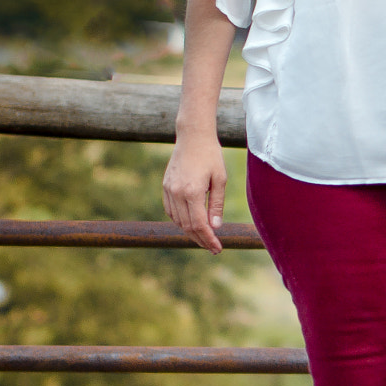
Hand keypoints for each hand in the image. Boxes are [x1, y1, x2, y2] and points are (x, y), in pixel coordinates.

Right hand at [162, 134, 227, 253]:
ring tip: (204, 237)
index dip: (208, 239)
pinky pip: (170, 211)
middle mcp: (177, 192)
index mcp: (192, 192)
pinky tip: (191, 224)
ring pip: (178, 220)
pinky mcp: (165, 186)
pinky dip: (180, 221)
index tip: (217, 248)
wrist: (192, 137)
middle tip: (213, 248)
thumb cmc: (211, 156)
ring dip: (190, 232)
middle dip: (201, 239)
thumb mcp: (220, 180)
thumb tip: (215, 227)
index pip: (199, 224)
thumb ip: (216, 205)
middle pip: (188, 226)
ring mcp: (168, 189)